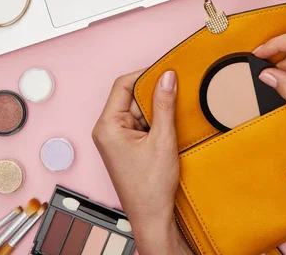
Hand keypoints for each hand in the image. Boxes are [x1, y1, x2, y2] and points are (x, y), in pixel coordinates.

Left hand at [92, 70, 192, 254]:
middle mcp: (108, 130)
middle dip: (154, 93)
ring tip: (177, 110)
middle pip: (131, 97)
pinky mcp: (127, 146)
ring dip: (158, 108)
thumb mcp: (162, 140)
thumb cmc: (150, 187)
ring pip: (139, 110)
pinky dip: (157, 121)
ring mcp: (117, 138)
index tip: (166, 70)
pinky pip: (142, 124)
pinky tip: (172, 124)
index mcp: (107, 126)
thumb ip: (164, 105)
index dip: (145, 74)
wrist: (152, 217)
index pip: (123, 86)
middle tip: (177, 88)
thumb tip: (167, 77)